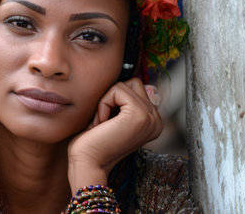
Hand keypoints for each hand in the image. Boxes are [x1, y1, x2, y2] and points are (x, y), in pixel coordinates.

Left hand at [67, 78, 162, 192]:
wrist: (88, 163)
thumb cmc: (93, 142)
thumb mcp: (114, 117)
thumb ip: (125, 101)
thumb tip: (137, 82)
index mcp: (153, 122)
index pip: (136, 89)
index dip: (115, 99)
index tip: (106, 123)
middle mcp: (156, 120)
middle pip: (133, 83)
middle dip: (112, 97)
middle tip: (102, 121)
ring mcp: (151, 118)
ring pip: (124, 85)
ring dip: (106, 101)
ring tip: (102, 123)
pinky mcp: (139, 114)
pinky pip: (117, 90)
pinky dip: (103, 104)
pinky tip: (101, 123)